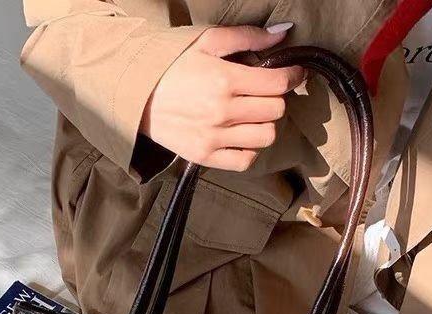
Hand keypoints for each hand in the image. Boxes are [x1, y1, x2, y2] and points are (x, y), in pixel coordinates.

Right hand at [139, 25, 304, 170]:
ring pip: (266, 136)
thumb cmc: (171, 65)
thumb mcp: (207, 41)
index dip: (293, 76)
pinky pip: (245, 161)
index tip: (294, 74)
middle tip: (266, 92)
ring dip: (266, 124)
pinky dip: (250, 150)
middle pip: (276, 111)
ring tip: (254, 115)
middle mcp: (222, 111)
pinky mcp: (205, 156)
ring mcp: (214, 137)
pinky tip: (242, 136)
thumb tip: (283, 35)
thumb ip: (247, 37)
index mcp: (225, 80)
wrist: (137, 95)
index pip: (277, 83)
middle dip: (276, 98)